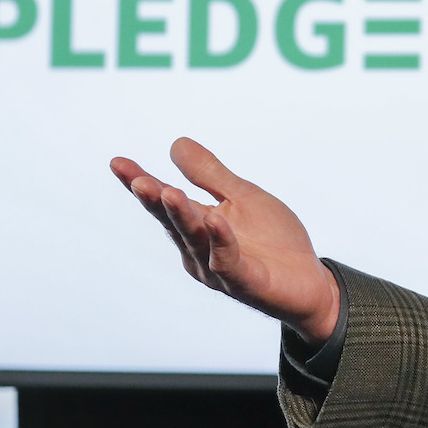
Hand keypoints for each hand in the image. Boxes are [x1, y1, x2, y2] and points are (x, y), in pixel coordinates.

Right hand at [110, 137, 341, 343]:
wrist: (309, 281)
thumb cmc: (273, 241)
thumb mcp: (243, 197)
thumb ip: (210, 175)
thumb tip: (176, 144)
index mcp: (198, 227)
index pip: (164, 202)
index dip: (141, 183)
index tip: (117, 163)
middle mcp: (200, 250)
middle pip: (174, 221)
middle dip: (156, 201)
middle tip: (138, 181)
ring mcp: (219, 269)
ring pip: (197, 240)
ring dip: (183, 217)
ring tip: (168, 192)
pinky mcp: (246, 283)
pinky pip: (230, 261)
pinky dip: (222, 241)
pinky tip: (216, 220)